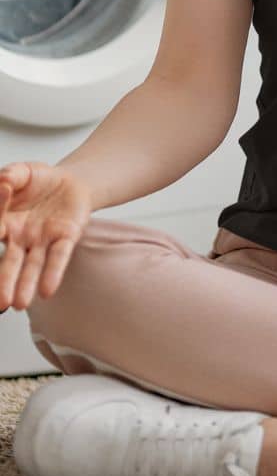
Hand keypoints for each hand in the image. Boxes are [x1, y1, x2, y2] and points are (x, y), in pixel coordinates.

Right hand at [0, 161, 91, 311]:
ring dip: (25, 284)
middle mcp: (20, 238)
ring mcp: (42, 240)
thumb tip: (4, 181)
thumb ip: (12, 174)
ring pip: (32, 265)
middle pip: (9, 262)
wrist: (70, 181)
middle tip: (0, 302)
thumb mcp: (22, 171)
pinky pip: (59, 257)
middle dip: (3, 281)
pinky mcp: (65, 237)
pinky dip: (53, 272)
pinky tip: (47, 291)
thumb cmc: (39, 180)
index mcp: (5, 222)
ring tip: (18, 304)